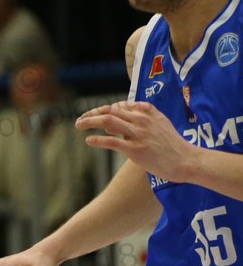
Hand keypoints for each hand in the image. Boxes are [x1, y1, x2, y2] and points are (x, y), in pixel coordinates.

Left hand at [76, 101, 196, 183]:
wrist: (186, 160)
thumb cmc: (171, 146)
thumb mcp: (159, 126)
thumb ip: (139, 122)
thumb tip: (110, 126)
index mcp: (148, 112)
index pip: (120, 106)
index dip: (103, 109)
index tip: (93, 114)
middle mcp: (142, 120)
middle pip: (111, 111)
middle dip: (92, 113)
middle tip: (80, 120)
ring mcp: (138, 134)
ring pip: (108, 122)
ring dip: (89, 122)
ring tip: (78, 125)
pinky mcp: (135, 149)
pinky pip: (111, 142)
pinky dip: (97, 140)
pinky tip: (89, 141)